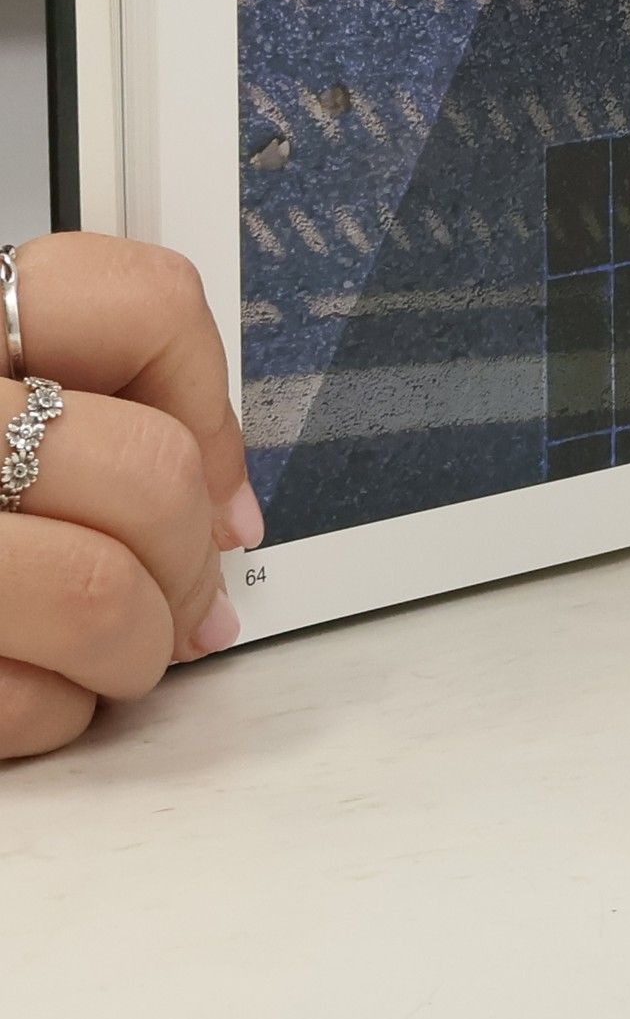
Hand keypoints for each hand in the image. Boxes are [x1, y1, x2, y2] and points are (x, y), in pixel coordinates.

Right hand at [0, 234, 261, 758]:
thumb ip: (76, 413)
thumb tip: (220, 503)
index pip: (139, 305)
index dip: (207, 403)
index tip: (213, 475)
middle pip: (145, 471)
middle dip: (189, 558)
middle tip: (182, 593)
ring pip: (99, 594)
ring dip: (137, 647)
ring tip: (117, 651)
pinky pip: (20, 703)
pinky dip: (52, 713)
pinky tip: (26, 688)